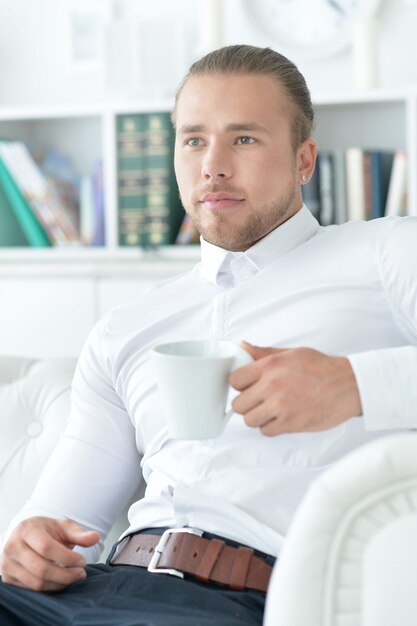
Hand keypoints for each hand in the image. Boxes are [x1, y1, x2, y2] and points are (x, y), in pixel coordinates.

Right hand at [0, 516, 99, 591]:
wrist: (27, 537)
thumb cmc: (47, 531)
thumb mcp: (64, 527)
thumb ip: (80, 533)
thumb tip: (96, 537)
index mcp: (26, 529)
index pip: (46, 548)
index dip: (67, 558)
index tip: (83, 561)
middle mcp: (13, 547)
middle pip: (42, 569)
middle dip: (66, 575)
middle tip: (81, 573)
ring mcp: (8, 564)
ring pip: (37, 583)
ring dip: (60, 584)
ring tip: (74, 577)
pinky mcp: (8, 579)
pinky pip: (32, 590)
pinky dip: (50, 588)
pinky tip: (61, 581)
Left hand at [229, 342, 361, 436]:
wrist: (348, 386)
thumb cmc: (322, 368)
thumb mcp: (292, 353)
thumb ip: (264, 353)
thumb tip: (242, 347)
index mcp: (270, 366)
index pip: (234, 380)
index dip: (239, 385)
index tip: (247, 387)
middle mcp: (272, 386)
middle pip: (238, 404)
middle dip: (247, 404)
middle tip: (259, 400)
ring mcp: (281, 406)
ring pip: (250, 420)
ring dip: (258, 417)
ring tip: (270, 410)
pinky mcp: (290, 423)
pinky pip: (266, 431)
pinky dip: (271, 427)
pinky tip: (281, 418)